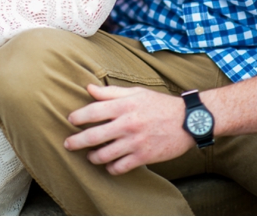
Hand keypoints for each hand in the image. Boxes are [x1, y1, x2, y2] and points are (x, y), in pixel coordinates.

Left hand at [64, 84, 191, 174]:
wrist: (188, 121)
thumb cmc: (159, 104)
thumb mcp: (135, 92)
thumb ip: (111, 92)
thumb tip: (88, 88)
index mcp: (124, 106)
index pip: (93, 111)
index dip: (78, 117)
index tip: (70, 120)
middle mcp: (127, 124)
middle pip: (94, 135)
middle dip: (77, 141)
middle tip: (68, 144)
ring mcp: (135, 142)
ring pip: (105, 154)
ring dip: (93, 157)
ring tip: (89, 156)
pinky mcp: (145, 156)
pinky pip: (122, 166)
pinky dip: (111, 168)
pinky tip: (108, 166)